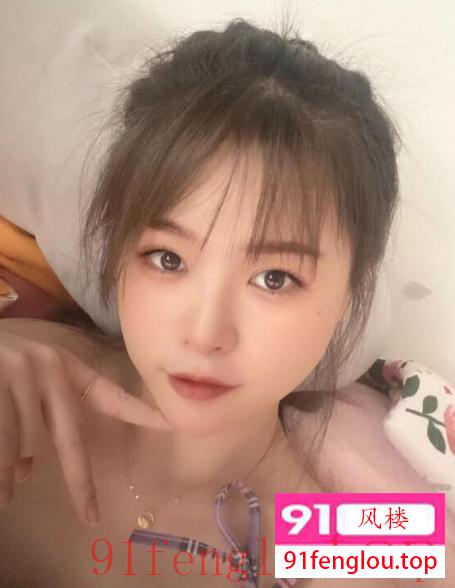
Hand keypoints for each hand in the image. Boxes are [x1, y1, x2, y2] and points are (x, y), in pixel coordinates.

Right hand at [0, 320, 171, 526]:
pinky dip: (2, 470)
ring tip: (7, 490)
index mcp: (65, 366)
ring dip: (13, 471)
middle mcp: (50, 366)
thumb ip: (33, 421)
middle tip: (90, 514)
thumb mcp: (23, 384)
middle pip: (72, 437)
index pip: (110, 395)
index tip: (170, 424)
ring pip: (27, 444)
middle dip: (81, 481)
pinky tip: (3, 486)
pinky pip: (5, 443)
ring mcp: (22, 371)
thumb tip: (27, 469)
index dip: (140, 412)